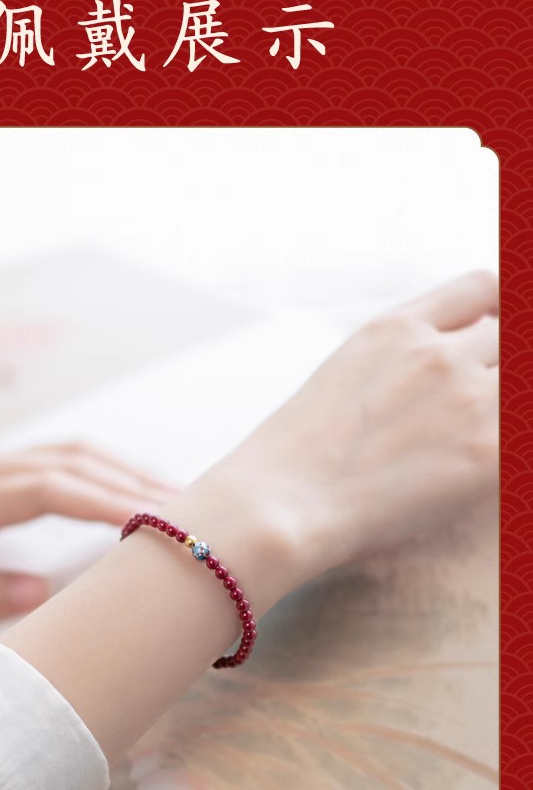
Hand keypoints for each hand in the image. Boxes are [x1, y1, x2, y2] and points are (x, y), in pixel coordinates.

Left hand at [0, 444, 172, 632]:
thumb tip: (38, 592)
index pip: (43, 490)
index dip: (98, 500)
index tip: (145, 523)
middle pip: (69, 465)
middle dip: (131, 484)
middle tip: (189, 512)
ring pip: (70, 453)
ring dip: (125, 470)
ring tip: (178, 497)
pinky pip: (61, 456)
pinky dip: (105, 466)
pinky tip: (134, 484)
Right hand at [181, 271, 498, 610]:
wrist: (280, 503)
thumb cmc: (295, 459)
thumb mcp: (339, 376)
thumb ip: (396, 358)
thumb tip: (445, 362)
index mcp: (394, 327)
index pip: (482, 287)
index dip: (503, 312)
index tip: (501, 338)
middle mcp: (436, 351)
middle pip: (515, 333)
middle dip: (508, 362)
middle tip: (485, 401)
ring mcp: (467, 397)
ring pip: (522, 376)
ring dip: (509, 406)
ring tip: (481, 435)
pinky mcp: (489, 451)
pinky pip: (524, 430)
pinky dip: (513, 445)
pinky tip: (489, 469)